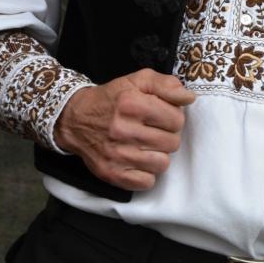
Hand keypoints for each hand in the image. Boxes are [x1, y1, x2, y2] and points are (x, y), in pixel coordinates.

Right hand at [53, 68, 194, 190]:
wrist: (75, 119)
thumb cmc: (111, 99)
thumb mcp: (136, 81)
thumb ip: (165, 85)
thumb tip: (189, 98)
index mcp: (131, 103)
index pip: (176, 119)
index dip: (172, 117)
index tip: (161, 116)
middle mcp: (123, 129)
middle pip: (172, 143)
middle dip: (166, 136)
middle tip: (151, 130)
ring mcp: (117, 154)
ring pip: (162, 164)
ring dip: (157, 155)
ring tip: (144, 145)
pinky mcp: (112, 173)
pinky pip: (147, 182)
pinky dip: (146, 173)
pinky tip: (136, 160)